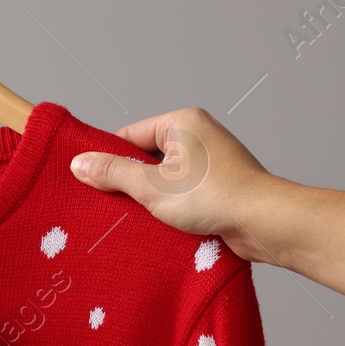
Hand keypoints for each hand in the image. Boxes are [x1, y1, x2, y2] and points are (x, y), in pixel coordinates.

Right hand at [68, 107, 275, 262]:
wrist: (265, 222)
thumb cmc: (215, 197)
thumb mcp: (151, 186)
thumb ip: (112, 173)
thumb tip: (79, 163)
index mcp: (182, 122)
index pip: (129, 136)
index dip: (108, 160)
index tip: (91, 183)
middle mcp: (198, 135)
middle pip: (145, 156)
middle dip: (129, 181)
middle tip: (113, 204)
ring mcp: (210, 159)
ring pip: (162, 176)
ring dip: (149, 197)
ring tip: (138, 216)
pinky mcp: (218, 183)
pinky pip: (181, 190)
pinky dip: (168, 205)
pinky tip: (159, 223)